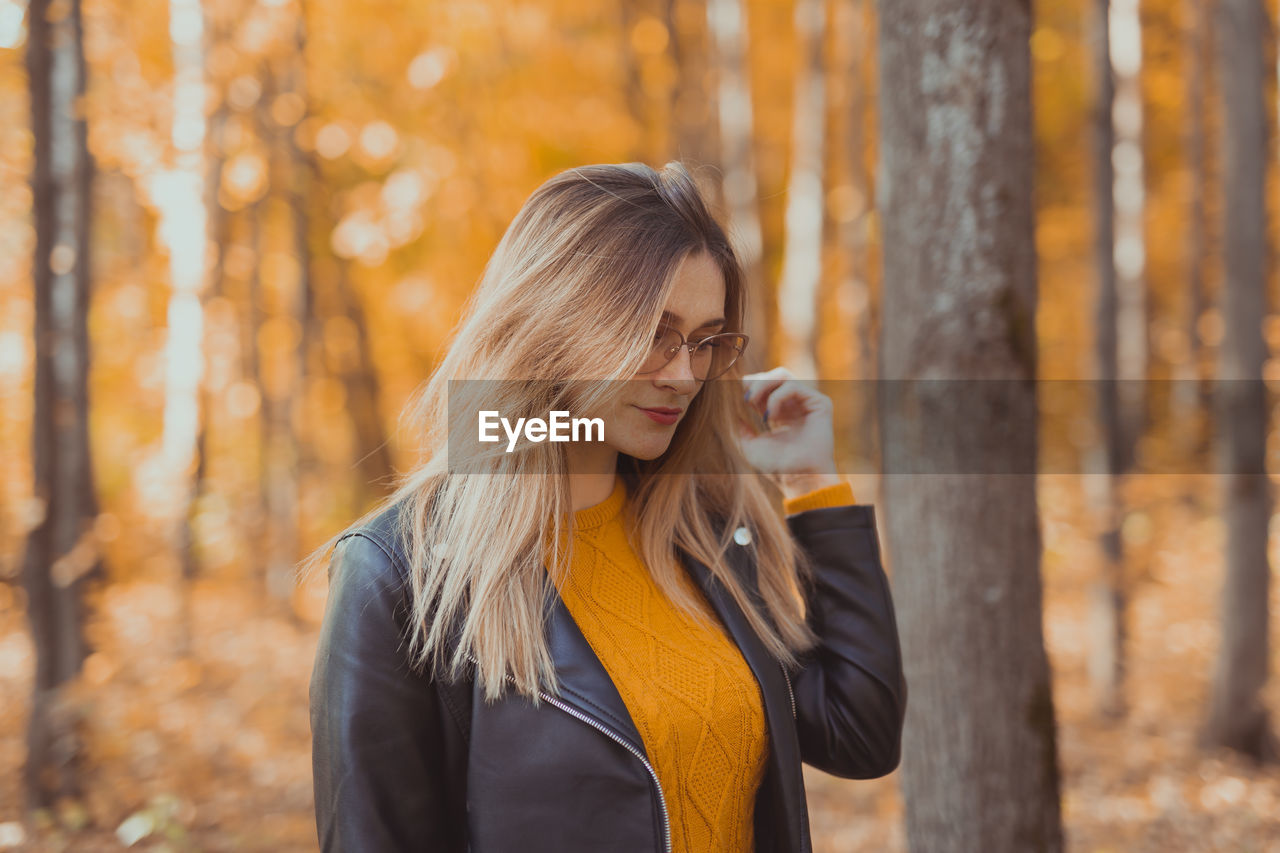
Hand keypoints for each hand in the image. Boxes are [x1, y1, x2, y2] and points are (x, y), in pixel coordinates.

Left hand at [738, 367, 840, 499]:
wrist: (798, 479)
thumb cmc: (776, 466)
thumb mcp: (749, 444)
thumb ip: (738, 427)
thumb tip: (727, 412)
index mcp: (781, 412)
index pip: (764, 385)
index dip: (749, 386)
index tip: (738, 400)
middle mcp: (795, 404)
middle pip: (772, 375)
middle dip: (754, 383)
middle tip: (745, 400)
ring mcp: (808, 402)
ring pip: (783, 375)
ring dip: (763, 385)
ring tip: (753, 403)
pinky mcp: (820, 403)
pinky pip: (793, 386)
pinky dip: (776, 397)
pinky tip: (771, 416)